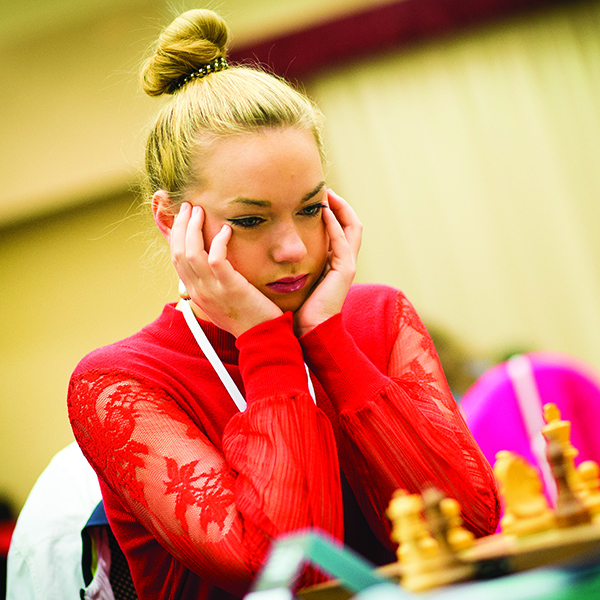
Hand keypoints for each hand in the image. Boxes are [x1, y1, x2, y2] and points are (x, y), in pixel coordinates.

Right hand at [171, 203, 282, 336]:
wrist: (262, 338)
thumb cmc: (247, 317)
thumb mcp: (222, 301)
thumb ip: (212, 284)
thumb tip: (210, 266)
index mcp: (196, 293)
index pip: (176, 259)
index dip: (176, 235)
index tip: (182, 217)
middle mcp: (198, 291)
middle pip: (178, 252)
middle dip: (181, 226)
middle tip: (188, 206)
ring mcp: (212, 290)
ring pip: (191, 253)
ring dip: (194, 228)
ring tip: (201, 210)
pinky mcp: (230, 288)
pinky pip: (216, 259)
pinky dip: (219, 241)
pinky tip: (227, 230)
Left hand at [294, 190, 361, 336]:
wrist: (306, 331)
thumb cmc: (295, 308)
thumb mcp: (290, 279)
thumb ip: (284, 262)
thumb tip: (263, 248)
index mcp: (331, 263)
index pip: (337, 230)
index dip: (330, 212)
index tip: (313, 198)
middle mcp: (343, 262)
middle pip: (349, 224)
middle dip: (339, 205)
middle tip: (323, 189)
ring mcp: (347, 265)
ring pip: (352, 227)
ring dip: (340, 208)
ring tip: (326, 192)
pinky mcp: (345, 270)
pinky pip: (343, 240)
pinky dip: (335, 224)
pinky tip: (323, 211)